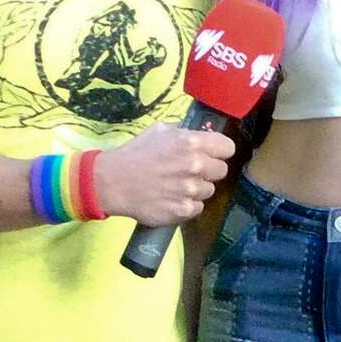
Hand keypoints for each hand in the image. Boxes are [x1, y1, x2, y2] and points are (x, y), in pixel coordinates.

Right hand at [94, 123, 233, 226]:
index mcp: (191, 143)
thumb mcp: (160, 131)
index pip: (227, 148)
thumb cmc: (135, 153)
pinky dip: (188, 204)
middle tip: (192, 171)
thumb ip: (184, 132)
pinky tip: (173, 198)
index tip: (212, 154)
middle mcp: (195, 166)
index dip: (220, 151)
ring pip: (209, 190)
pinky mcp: (183, 210)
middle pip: (221, 170)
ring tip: (177, 185)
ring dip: (197, 188)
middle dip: (209, 170)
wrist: (113, 182)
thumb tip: (202, 135)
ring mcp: (190, 190)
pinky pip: (197, 207)